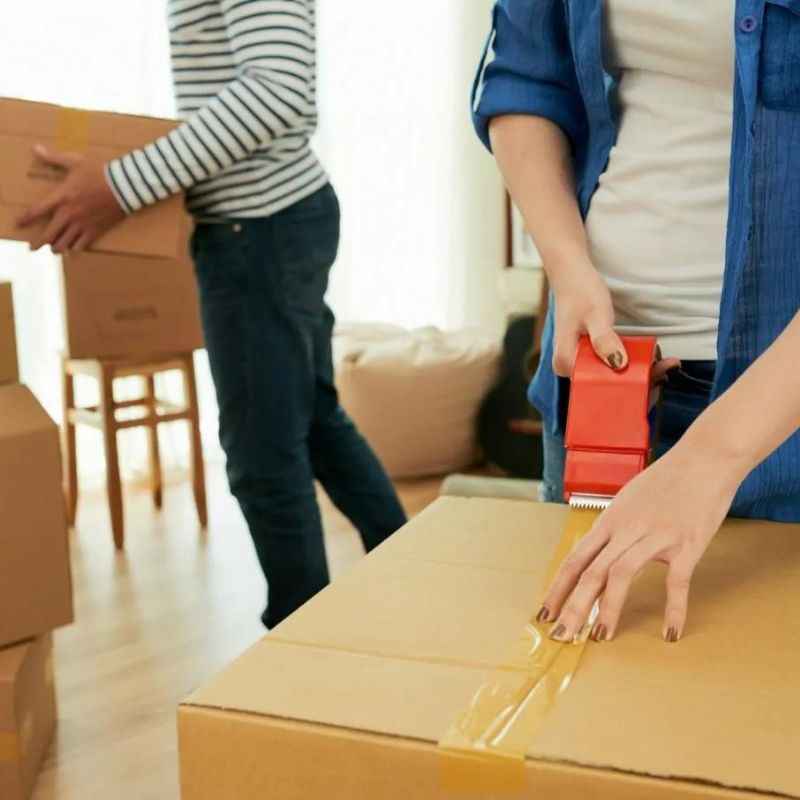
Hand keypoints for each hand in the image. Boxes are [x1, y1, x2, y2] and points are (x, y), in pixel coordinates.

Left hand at [16, 145, 125, 252]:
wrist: (123, 186)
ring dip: (57, 247)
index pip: (36, 211)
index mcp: (61, 197)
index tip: (18, 224)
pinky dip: (75, 249)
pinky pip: (81, 246)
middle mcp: (69, 214)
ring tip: (55, 248)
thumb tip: (35, 149)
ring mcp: (82, 224)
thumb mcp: (74, 162)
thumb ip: (53, 158)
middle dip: (38, 243)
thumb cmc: (98, 172)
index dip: (24, 219)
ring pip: (64, 244)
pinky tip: (73, 249)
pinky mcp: (95, 231)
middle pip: (48, 235)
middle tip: (33, 247)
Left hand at [539, 445, 740, 643]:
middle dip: (573, 606)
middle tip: (563, 636)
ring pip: (620, 574)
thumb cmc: (667, 480)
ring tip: (601, 636)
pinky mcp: (687, 543)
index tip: (546, 612)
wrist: (705, 458)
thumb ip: (614, 527)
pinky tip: (670, 632)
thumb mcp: (629, 500)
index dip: (558, 587)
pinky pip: (676, 581)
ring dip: (608, 608)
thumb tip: (598, 553)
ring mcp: (656, 535)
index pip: (575, 558)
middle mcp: (626, 528)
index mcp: (610, 519)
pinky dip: (673, 608)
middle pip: (591, 571)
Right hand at [549, 258, 679, 378]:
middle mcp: (570, 367)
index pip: (595, 388)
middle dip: (637, 382)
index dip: (624, 390)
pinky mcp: (589, 354)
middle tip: (666, 367)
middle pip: (606, 386)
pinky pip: (612, 365)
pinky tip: (651, 357)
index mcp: (566, 363)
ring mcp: (579, 361)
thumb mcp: (596, 315)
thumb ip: (604, 340)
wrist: (572, 275)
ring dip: (638, 372)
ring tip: (665, 363)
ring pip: (611, 376)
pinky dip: (631, 363)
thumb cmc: (580, 292)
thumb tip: (618, 364)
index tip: (651, 382)